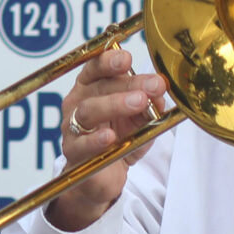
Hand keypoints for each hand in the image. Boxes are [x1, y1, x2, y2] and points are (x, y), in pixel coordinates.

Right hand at [43, 48, 170, 232]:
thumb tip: (160, 90)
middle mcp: (77, 103)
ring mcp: (72, 127)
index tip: (127, 58)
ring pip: (89, 110)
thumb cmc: (118, 140)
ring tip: (140, 102)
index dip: (109, 60)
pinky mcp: (73, 152)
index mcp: (91, 88)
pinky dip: (96, 140)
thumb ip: (150, 103)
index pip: (95, 68)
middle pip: (98, 87)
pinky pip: (82, 144)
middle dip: (128, 84)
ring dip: (115, 104)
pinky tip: (110, 137)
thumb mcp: (140, 119)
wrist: (102, 176)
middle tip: (155, 85)